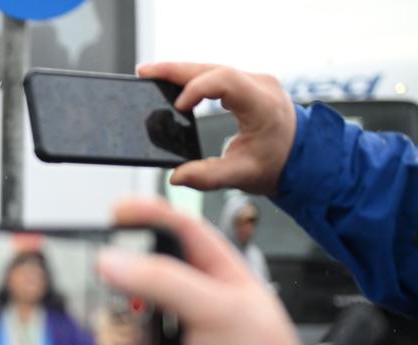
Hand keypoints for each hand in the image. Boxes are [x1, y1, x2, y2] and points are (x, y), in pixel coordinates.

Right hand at [65, 198, 306, 344]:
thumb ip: (163, 281)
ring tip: (86, 330)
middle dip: (115, 283)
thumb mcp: (220, 310)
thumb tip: (112, 260)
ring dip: (104, 339)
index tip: (117, 211)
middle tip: (87, 273)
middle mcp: (196, 321)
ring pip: (124, 341)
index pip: (185, 237)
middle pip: (144, 289)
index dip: (152, 218)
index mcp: (223, 287)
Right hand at [138, 62, 296, 194]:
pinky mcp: (246, 85)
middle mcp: (259, 85)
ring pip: (212, 68)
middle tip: (144, 73)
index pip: (226, 81)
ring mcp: (253, 82)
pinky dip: (191, 78)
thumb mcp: (242, 176)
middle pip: (213, 68)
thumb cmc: (275, 165)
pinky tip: (171, 82)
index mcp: (262, 104)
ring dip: (180, 72)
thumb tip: (176, 177)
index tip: (178, 107)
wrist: (300, 157)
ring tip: (150, 74)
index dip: (198, 89)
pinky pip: (216, 75)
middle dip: (176, 70)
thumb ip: (209, 177)